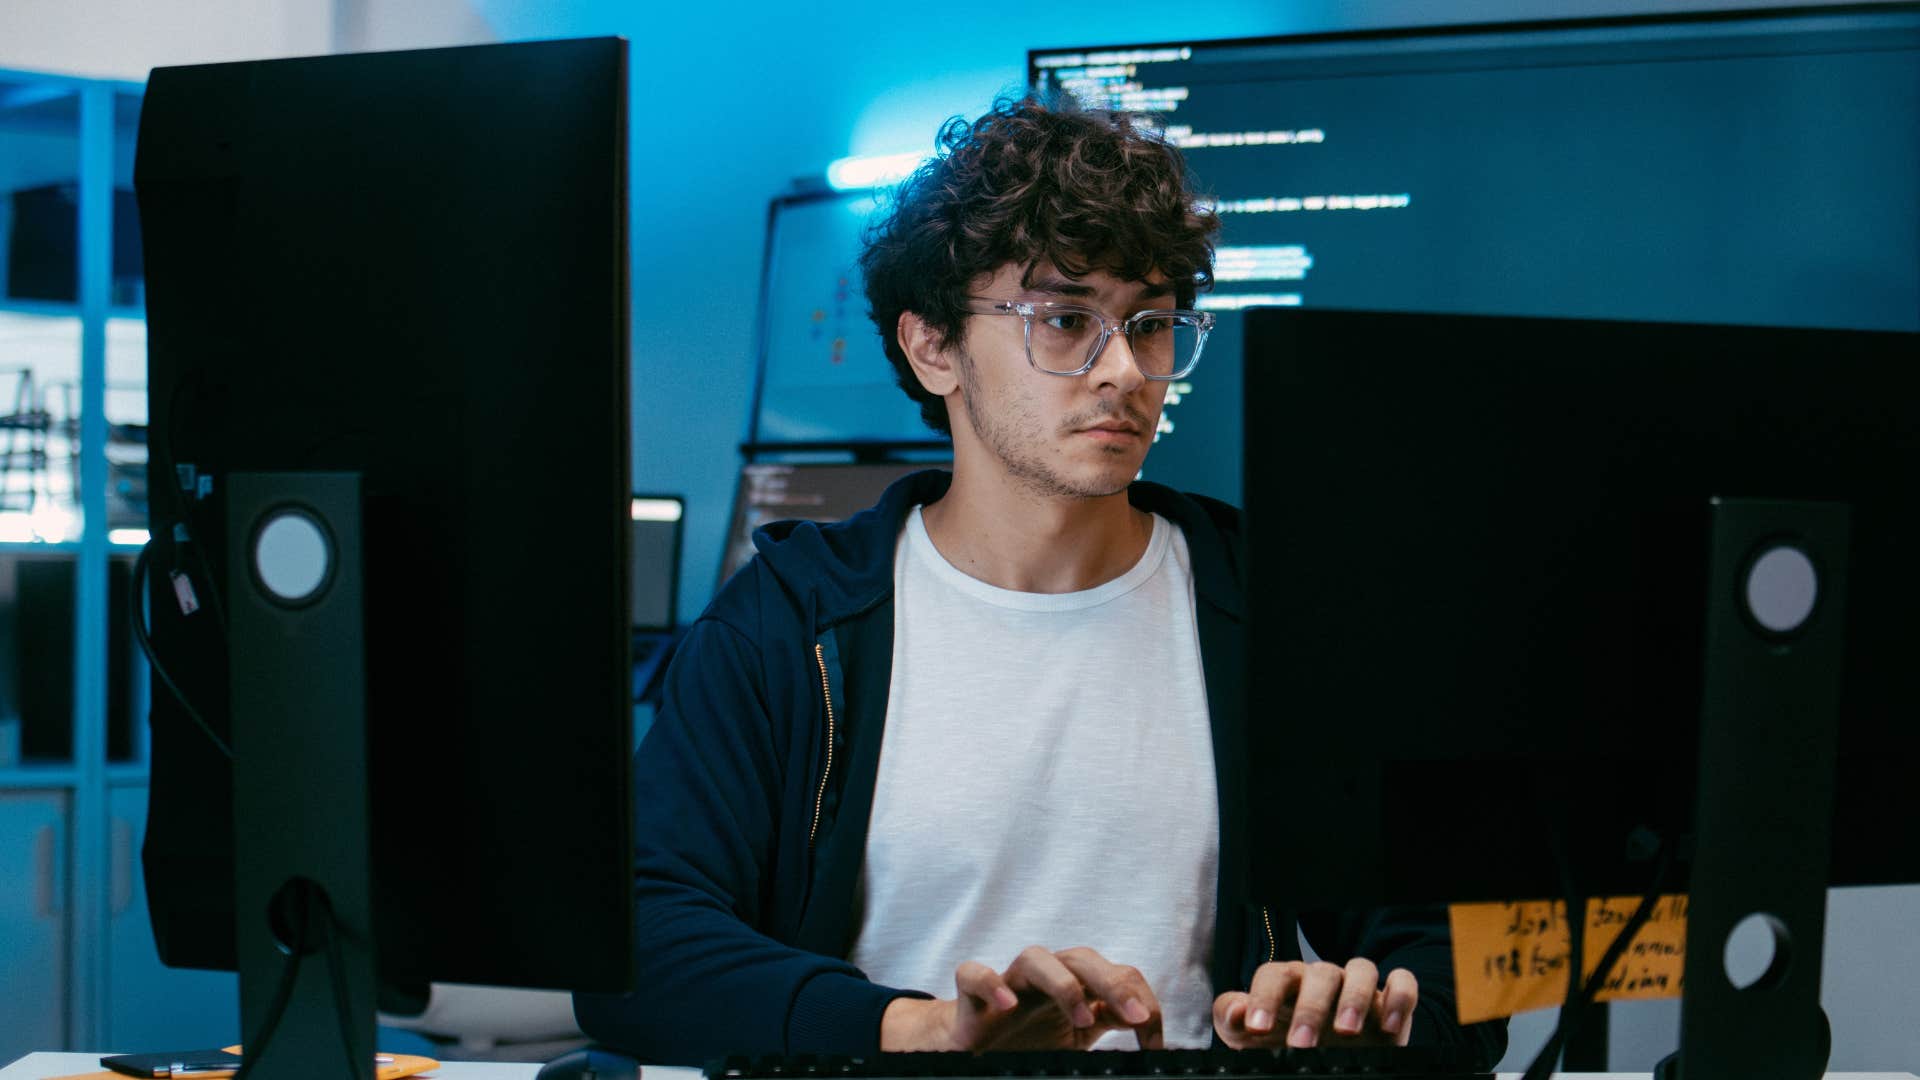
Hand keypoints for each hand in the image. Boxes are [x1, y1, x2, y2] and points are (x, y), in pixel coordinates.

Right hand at [881, 946, 1164, 1051]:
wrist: (974, 1051)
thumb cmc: (1027, 1039)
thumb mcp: (1077, 1032)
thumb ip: (1108, 1019)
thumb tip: (1145, 1018)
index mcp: (1076, 984)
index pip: (1117, 974)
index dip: (1140, 1001)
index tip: (1153, 1041)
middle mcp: (1045, 977)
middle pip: (1083, 958)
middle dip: (1114, 983)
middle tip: (1136, 1018)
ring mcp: (1008, 983)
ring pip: (1034, 957)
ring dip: (1063, 983)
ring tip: (1083, 1016)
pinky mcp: (970, 997)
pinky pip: (972, 973)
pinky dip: (989, 982)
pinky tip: (1006, 1004)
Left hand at [1212, 959, 1415, 1048]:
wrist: (1331, 1057)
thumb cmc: (1283, 1040)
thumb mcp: (1250, 1036)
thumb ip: (1233, 1019)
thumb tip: (1236, 1009)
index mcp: (1288, 981)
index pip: (1273, 974)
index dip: (1263, 997)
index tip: (1257, 1027)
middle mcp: (1324, 979)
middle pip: (1319, 973)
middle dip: (1310, 1008)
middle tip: (1301, 1043)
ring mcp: (1358, 987)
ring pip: (1361, 969)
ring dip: (1355, 998)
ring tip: (1346, 1031)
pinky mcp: (1390, 1002)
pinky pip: (1403, 983)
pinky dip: (1399, 998)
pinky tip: (1389, 1026)